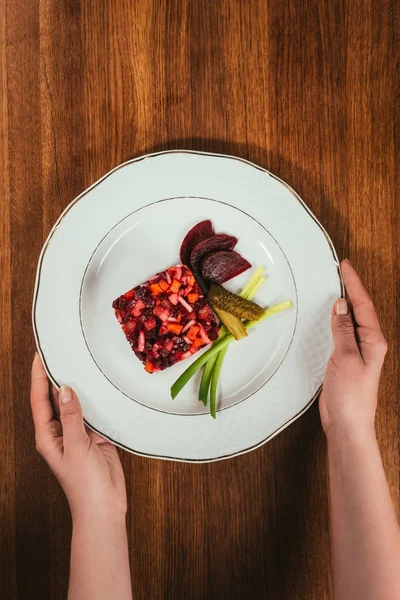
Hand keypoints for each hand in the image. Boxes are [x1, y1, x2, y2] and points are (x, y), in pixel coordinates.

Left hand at [30, 354, 126, 521]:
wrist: (105, 507)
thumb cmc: (84, 485)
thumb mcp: (76, 447)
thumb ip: (72, 417)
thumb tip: (64, 390)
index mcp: (47, 435)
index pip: (39, 399)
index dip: (38, 375)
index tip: (40, 355)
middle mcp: (60, 431)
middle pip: (55, 398)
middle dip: (56, 376)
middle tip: (60, 352)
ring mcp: (78, 433)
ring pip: (75, 403)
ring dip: (77, 386)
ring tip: (79, 363)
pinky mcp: (95, 435)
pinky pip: (93, 412)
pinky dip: (95, 399)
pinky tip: (99, 386)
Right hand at [319, 259, 387, 437]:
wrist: (348, 424)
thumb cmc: (351, 396)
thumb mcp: (345, 358)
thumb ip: (343, 330)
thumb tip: (341, 305)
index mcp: (374, 341)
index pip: (363, 305)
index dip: (354, 284)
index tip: (346, 267)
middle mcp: (369, 344)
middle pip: (361, 309)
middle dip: (352, 288)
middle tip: (342, 271)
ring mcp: (358, 352)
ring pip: (352, 320)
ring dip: (346, 303)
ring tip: (338, 287)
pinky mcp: (347, 359)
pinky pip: (344, 332)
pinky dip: (337, 320)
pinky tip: (332, 317)